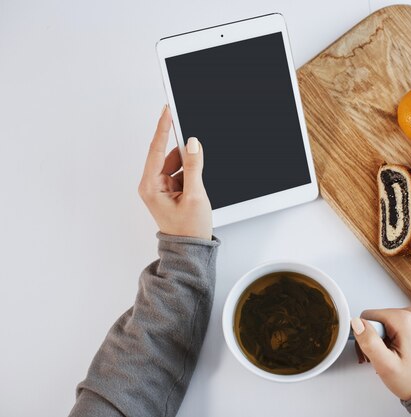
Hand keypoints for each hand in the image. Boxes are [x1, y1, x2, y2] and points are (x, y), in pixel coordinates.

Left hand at [138, 105, 212, 238]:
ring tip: (197, 187)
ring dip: (189, 168)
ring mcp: (161, 188)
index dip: (163, 128)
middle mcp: (152, 185)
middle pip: (167, 156)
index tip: (167, 111)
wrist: (190, 249)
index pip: (156, 150)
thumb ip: (194, 167)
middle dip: (184, 156)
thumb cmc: (188, 229)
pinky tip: (196, 187)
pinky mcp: (170, 190)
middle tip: (197, 153)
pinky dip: (190, 175)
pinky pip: (180, 173)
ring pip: (176, 164)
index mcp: (151, 186)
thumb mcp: (195, 195)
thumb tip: (193, 144)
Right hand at [351, 307, 410, 400]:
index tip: (372, 354)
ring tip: (389, 358)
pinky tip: (396, 352)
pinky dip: (390, 339)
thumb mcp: (385, 365)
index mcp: (405, 319)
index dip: (365, 336)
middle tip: (380, 359)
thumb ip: (369, 341)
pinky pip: (393, 325)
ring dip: (381, 340)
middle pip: (376, 319)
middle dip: (373, 339)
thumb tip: (356, 322)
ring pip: (384, 322)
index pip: (368, 317)